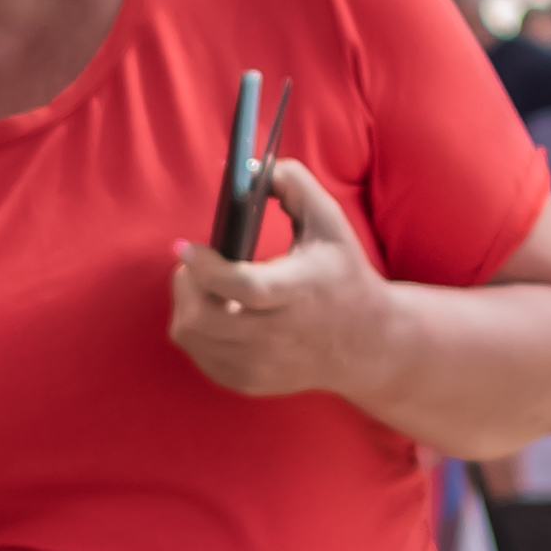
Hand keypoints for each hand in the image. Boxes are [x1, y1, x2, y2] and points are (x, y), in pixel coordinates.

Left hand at [166, 153, 388, 408]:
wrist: (367, 343)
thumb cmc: (342, 274)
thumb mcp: (330, 222)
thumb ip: (293, 183)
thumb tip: (244, 169)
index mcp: (299, 292)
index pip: (243, 287)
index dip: (206, 267)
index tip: (184, 245)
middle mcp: (279, 335)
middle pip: (205, 318)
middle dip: (185, 284)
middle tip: (190, 264)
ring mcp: (262, 364)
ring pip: (193, 338)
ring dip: (185, 305)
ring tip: (202, 286)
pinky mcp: (250, 382)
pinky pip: (200, 356)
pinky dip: (196, 331)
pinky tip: (212, 312)